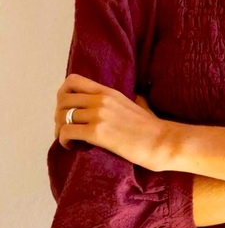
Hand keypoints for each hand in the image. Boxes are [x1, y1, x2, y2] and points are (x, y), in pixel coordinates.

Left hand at [54, 73, 171, 170]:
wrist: (163, 142)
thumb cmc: (155, 128)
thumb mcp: (143, 104)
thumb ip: (135, 98)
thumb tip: (138, 95)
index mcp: (110, 92)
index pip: (73, 81)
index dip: (63, 94)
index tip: (68, 109)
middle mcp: (102, 100)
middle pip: (63, 99)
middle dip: (59, 115)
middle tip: (66, 128)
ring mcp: (99, 115)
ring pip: (62, 116)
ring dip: (59, 129)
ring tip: (69, 140)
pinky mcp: (97, 133)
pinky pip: (66, 132)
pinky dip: (63, 140)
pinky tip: (72, 146)